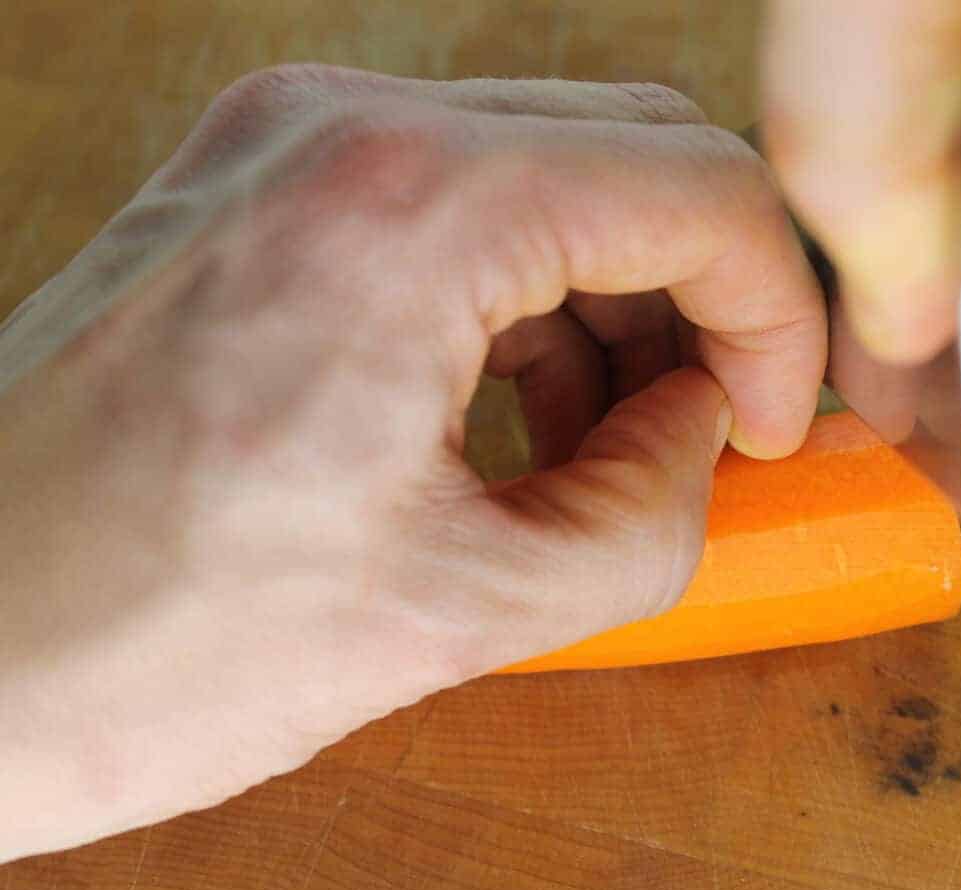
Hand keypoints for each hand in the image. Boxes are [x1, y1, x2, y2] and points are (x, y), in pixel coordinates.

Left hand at [0, 66, 825, 859]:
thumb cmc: (134, 640)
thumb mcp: (455, 610)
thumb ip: (644, 516)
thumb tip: (705, 437)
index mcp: (407, 207)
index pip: (700, 189)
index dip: (778, 313)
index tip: (773, 421)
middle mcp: (344, 132)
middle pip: (637, 148)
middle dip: (710, 292)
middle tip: (719, 424)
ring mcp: (288, 147)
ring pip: (553, 167)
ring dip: (619, 298)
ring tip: (608, 449)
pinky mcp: (258, 192)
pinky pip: (458, 205)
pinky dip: (526, 298)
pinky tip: (517, 420)